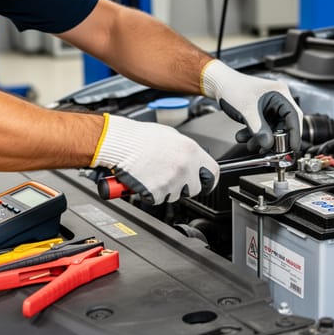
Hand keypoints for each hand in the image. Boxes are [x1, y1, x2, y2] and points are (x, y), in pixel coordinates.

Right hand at [91, 114, 218, 203]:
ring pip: (175, 195)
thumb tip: (192, 158)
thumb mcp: (171, 135)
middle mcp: (185, 167)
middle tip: (170, 178)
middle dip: (184, 187)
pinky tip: (145, 180)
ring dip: (166, 190)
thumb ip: (185, 149)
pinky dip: (151, 194)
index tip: (203, 183)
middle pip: (194, 189)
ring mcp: (172, 181)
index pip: (213, 173)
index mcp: (191, 151)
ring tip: (153, 174)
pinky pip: (159, 199)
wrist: (120, 144)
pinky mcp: (157, 192)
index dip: (207, 180)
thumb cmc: (140, 137)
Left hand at [201, 60, 302, 153]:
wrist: (220, 85)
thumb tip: (269, 145)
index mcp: (280, 93)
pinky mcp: (262, 113)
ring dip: (261, 140)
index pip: (294, 116)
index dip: (295, 133)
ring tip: (251, 145)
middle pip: (284, 125)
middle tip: (268, 151)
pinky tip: (244, 138)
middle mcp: (278, 100)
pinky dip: (255, 136)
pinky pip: (263, 129)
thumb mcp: (247, 110)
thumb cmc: (233, 88)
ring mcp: (270, 107)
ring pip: (272, 130)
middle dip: (274, 140)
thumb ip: (258, 129)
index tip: (293, 148)